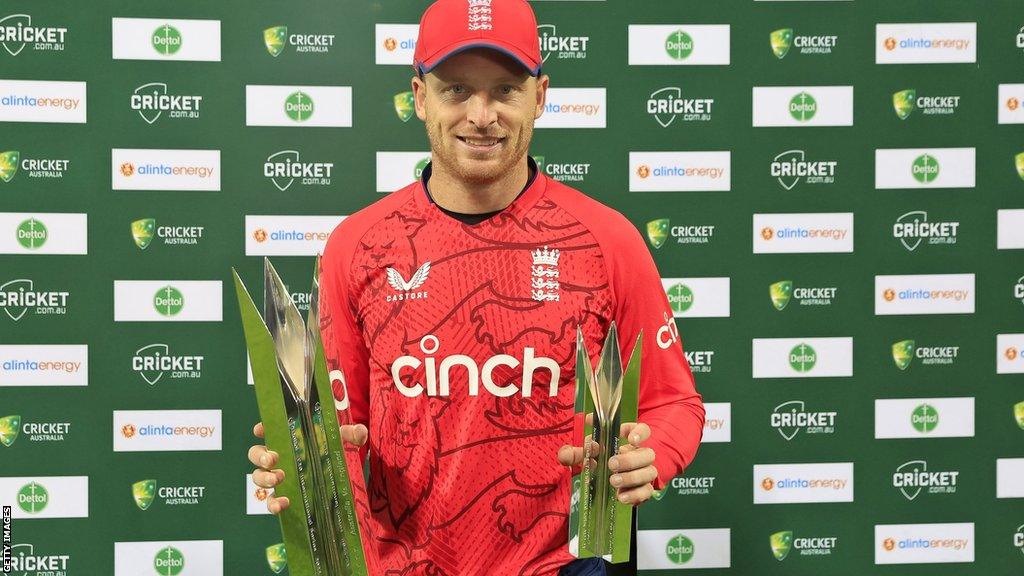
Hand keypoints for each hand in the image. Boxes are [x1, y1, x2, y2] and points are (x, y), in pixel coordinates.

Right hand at [248, 420, 368, 514]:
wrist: (340, 475)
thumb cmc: (335, 450)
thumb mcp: (344, 440)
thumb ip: (351, 434)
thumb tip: (359, 433)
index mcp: (288, 437)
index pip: (268, 429)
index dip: (261, 429)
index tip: (261, 429)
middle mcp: (279, 456)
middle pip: (256, 453)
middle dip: (260, 456)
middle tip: (273, 459)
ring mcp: (279, 477)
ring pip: (258, 477)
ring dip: (263, 478)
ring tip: (278, 480)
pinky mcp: (284, 496)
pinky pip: (270, 501)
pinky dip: (273, 503)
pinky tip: (284, 503)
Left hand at [557, 421, 656, 505]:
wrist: (607, 484)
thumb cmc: (600, 461)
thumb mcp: (586, 456)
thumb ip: (576, 454)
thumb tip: (566, 454)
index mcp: (629, 441)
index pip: (643, 431)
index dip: (640, 433)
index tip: (631, 438)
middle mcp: (641, 455)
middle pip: (647, 454)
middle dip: (630, 459)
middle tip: (612, 464)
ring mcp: (645, 473)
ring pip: (649, 472)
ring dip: (631, 477)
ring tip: (613, 481)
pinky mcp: (643, 490)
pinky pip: (646, 492)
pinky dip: (634, 494)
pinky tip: (621, 496)